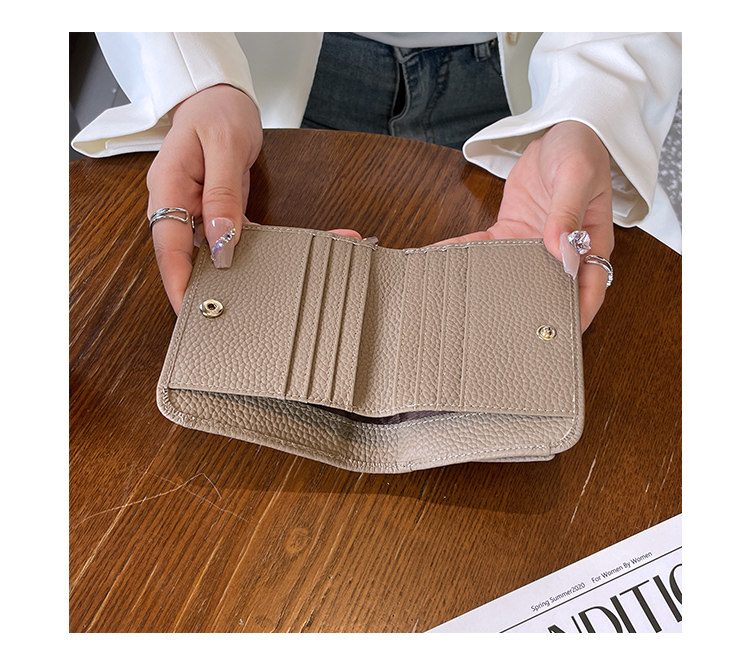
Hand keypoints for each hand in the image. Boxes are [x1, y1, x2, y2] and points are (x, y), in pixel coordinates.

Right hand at [146, 84, 362, 313]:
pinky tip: (269, 263)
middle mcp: (177, 202)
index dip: (177, 279)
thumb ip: (222, 193)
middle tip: (222, 315)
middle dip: (201, 285)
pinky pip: (228, 237)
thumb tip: (221, 239)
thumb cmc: (218, 112)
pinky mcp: (215, 209)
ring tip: (250, 299)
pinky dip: (248, 250)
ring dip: (229, 272)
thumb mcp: (225, 146)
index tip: (190, 307)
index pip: (167, 243)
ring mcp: (195, 207)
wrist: (220, 96)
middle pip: (183, 255)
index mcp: (168, 186)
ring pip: (207, 250)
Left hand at [439, 121, 613, 330]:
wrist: (560, 132)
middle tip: (504, 332)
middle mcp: (565, 250)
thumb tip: (558, 246)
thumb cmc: (581, 150)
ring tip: (466, 306)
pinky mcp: (513, 234)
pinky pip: (488, 248)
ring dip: (491, 288)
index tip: (558, 334)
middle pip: (550, 291)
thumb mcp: (577, 176)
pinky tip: (445, 259)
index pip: (589, 287)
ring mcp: (537, 245)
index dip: (576, 313)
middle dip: (529, 312)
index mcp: (592, 242)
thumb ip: (568, 211)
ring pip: (515, 275)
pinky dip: (467, 253)